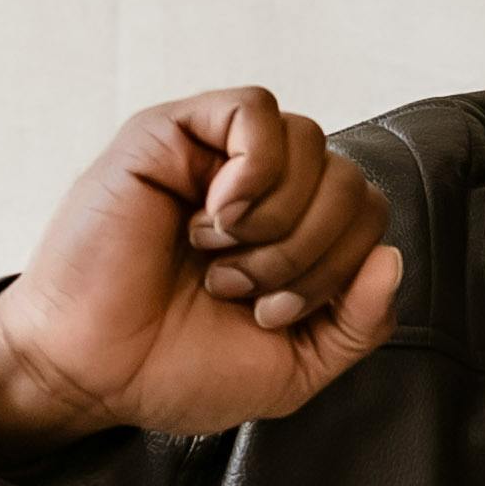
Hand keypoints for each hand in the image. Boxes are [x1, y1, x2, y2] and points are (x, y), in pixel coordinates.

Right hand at [0, 87, 408, 457]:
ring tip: (218, 261)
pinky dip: (255, 170)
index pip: (367, 213)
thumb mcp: (294, 366)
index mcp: (291, 233)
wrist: (93, 374)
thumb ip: (358, 325)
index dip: (340, 270)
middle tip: (242, 293)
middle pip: (348, 179)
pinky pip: (256, 111)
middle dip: (310, 254)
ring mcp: (215, 154)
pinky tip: (215, 218)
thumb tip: (391, 258)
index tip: (271, 314)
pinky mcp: (171, 132)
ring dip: (279, 221)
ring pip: (311, 141)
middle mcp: (259, 186)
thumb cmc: (175, 367)